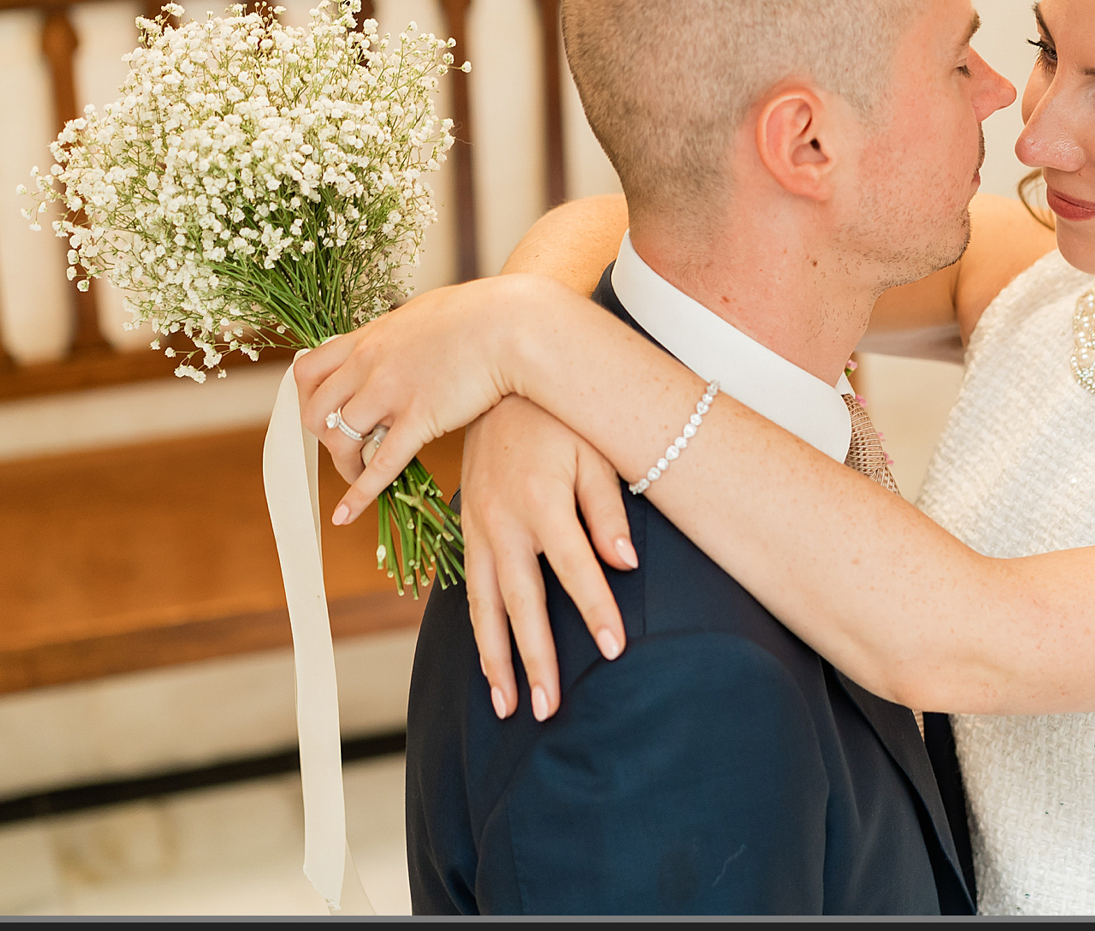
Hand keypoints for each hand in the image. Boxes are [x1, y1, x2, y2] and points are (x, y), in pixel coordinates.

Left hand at [297, 276, 526, 518]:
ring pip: (341, 440)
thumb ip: (399, 336)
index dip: (307, 399)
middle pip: (316, 411)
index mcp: (368, 337)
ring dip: (344, 464)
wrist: (511, 323)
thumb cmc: (480, 316)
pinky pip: (379, 465)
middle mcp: (369, 364)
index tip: (323, 414)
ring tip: (357, 475)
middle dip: (323, 437)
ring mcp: (391, 392)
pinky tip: (347, 514)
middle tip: (344, 446)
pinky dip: (359, 494)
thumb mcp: (422, 316)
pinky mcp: (419, 419)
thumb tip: (395, 343)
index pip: (308, 370)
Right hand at [463, 396, 635, 719]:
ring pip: (483, 606)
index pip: (576, 569)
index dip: (596, 610)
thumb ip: (608, 510)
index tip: (613, 650)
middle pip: (521, 603)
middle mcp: (504, 522)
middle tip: (547, 709)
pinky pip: (468, 589)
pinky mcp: (467, 530)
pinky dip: (477, 630)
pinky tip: (489, 663)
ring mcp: (478, 529)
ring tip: (506, 707)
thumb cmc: (558, 419)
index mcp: (542, 501)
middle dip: (534, 660)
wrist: (497, 384)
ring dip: (495, 659)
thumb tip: (627, 563)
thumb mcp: (594, 452)